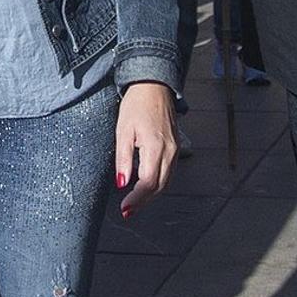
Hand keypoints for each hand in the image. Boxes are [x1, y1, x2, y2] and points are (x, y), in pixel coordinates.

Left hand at [115, 81, 176, 215]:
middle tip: (127, 210)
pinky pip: (169, 171)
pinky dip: (158, 183)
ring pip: (166, 181)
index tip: (124, 208)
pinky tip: (146, 185)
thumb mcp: (123, 130)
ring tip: (134, 202)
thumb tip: (121, 183)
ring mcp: (175, 148)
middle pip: (160, 186)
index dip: (137, 199)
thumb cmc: (137, 104)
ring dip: (151, 195)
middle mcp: (169, 150)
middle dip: (143, 201)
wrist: (154, 86)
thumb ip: (123, 158)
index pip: (148, 182)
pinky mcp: (176, 146)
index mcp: (155, 146)